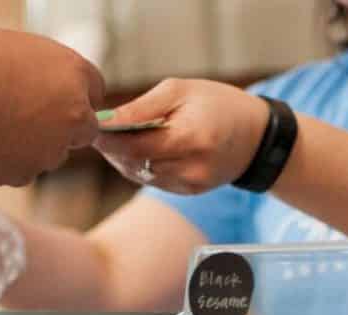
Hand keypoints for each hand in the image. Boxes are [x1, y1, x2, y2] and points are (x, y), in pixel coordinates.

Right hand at [0, 29, 105, 186]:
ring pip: (49, 152)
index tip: (56, 95)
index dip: (73, 93)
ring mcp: (53, 150)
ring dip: (30, 145)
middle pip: (83, 129)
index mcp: (74, 73)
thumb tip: (41, 87)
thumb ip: (38, 73)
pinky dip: (4, 161)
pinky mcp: (27, 174)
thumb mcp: (11, 51)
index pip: (93, 89)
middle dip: (63, 126)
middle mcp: (74, 115)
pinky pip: (19, 169)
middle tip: (28, 116)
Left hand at [94, 79, 268, 194]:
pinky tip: (138, 151)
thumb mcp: (180, 91)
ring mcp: (192, 184)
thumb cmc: (216, 104)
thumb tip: (107, 120)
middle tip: (97, 132)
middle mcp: (192, 167)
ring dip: (124, 160)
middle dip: (113, 150)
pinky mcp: (191, 191)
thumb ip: (142, 108)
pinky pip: (155, 181)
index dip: (110, 140)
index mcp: (191, 138)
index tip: (92, 127)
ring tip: (115, 141)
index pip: (137, 146)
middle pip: (136, 164)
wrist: (255, 137)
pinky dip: (141, 167)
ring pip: (142, 175)